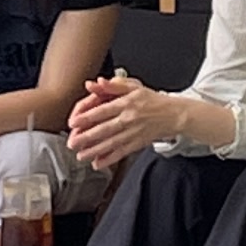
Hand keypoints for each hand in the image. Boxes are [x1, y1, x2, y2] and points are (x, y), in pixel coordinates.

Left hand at [67, 74, 181, 171]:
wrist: (173, 114)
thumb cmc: (152, 100)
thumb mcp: (134, 87)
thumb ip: (114, 86)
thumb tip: (96, 82)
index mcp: (127, 103)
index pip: (103, 111)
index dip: (87, 117)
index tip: (74, 122)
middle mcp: (129, 119)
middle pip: (105, 129)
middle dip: (87, 138)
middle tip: (72, 143)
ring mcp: (133, 133)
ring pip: (111, 143)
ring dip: (94, 151)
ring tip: (81, 156)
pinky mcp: (137, 144)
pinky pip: (121, 152)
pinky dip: (109, 159)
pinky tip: (98, 163)